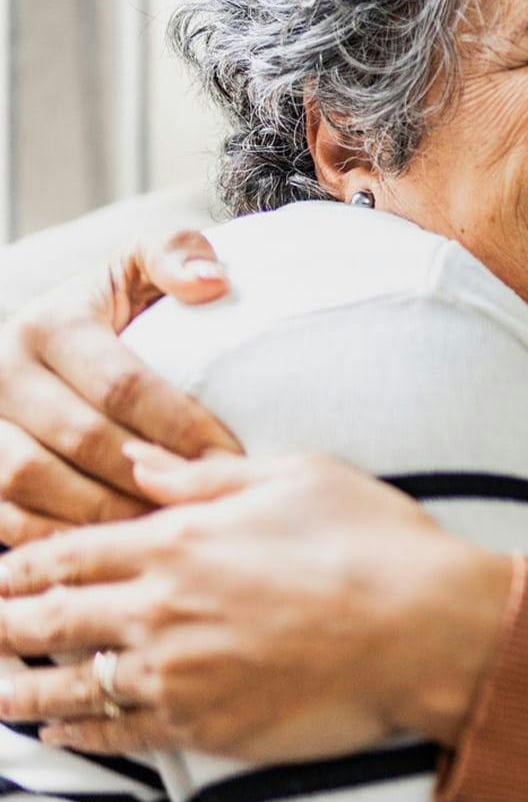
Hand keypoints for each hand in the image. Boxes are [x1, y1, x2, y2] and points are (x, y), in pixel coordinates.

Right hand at [0, 230, 238, 541]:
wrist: (45, 340)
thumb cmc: (111, 308)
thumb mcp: (138, 267)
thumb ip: (176, 255)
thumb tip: (212, 282)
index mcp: (48, 324)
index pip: (121, 384)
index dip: (179, 426)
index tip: (230, 456)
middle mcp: (0, 374)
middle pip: (79, 439)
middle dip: (148, 476)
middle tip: (207, 502)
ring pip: (34, 484)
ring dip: (104, 512)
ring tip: (166, 528)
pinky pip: (6, 518)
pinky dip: (59, 537)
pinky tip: (115, 546)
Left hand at [0, 446, 513, 760]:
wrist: (423, 628)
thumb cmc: (372, 540)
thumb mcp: (297, 475)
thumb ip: (208, 475)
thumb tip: (144, 463)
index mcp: (180, 541)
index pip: (72, 553)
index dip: (22, 564)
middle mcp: (163, 609)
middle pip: (52, 621)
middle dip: (4, 624)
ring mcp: (179, 675)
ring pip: (72, 685)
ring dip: (22, 688)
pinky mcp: (205, 727)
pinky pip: (120, 735)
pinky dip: (80, 736)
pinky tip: (60, 733)